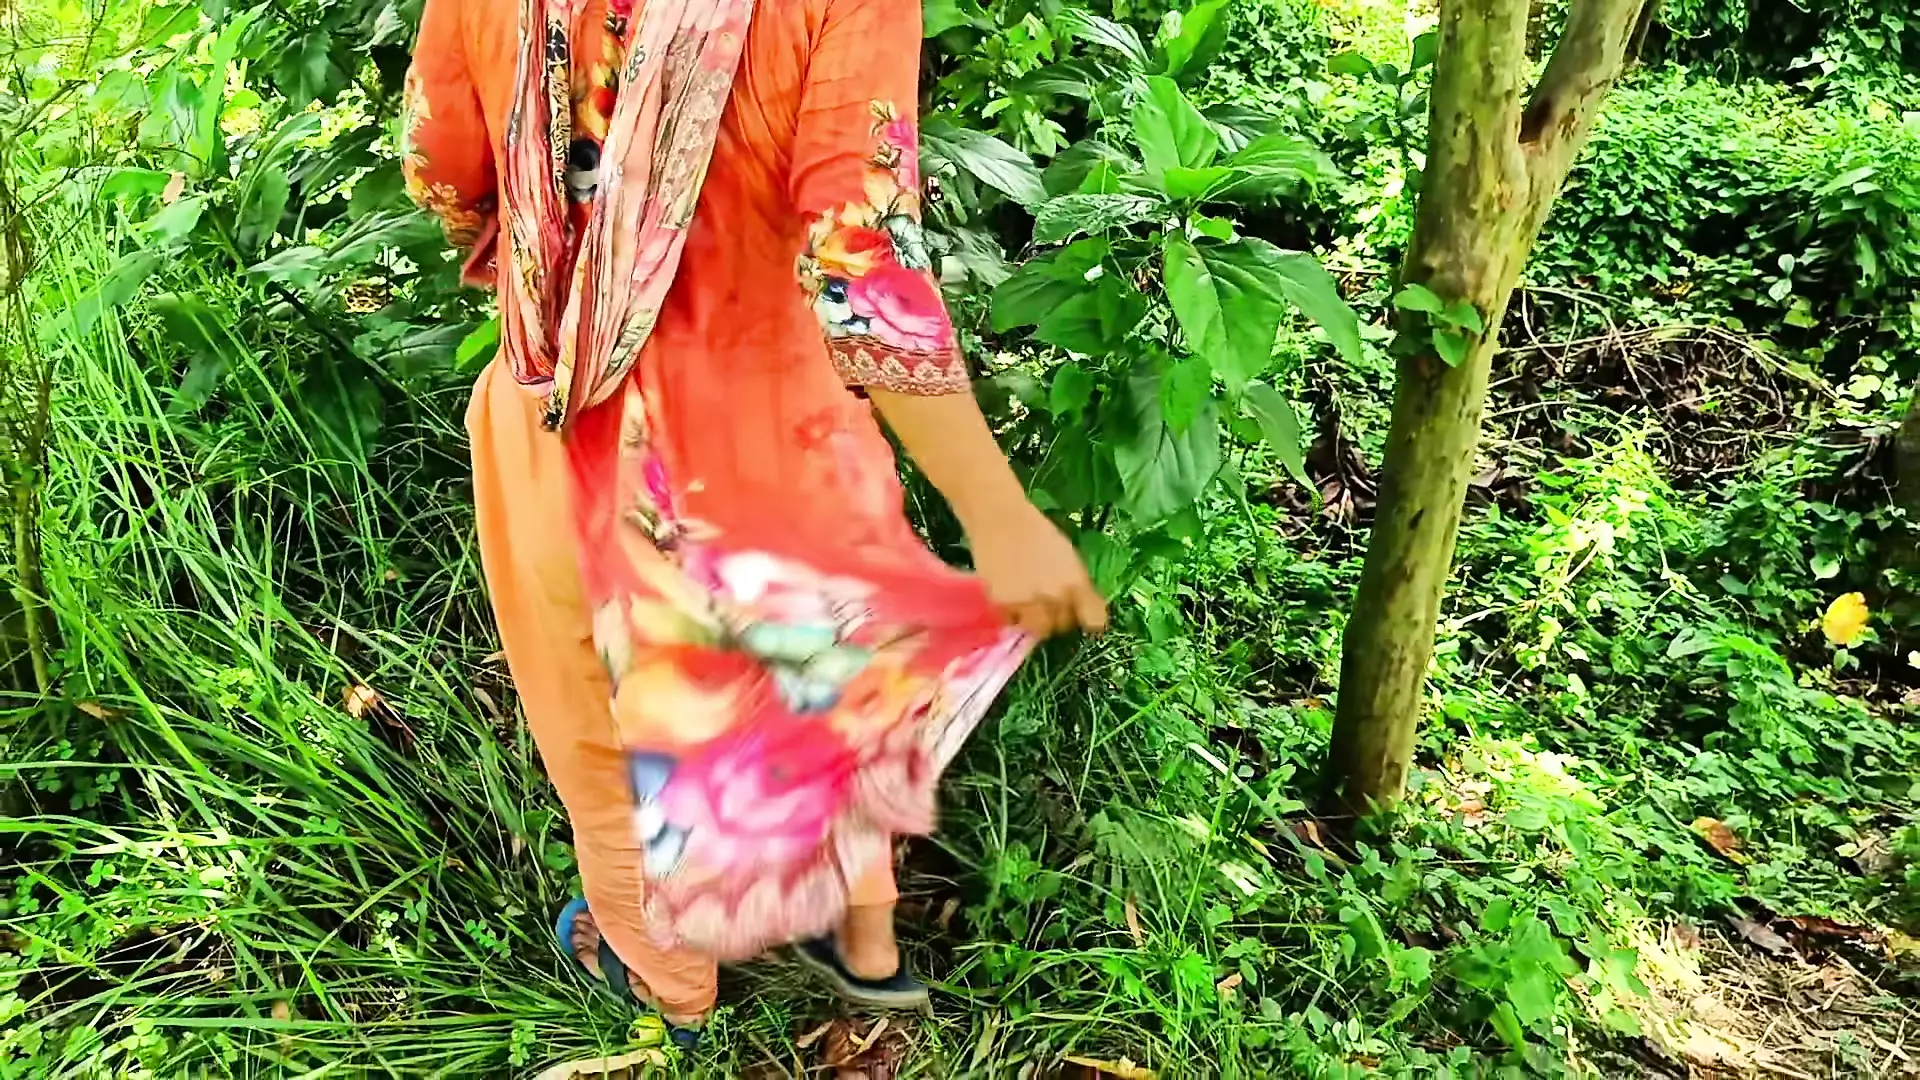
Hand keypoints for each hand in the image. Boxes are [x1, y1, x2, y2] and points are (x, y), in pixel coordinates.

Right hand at [966, 502, 1107, 638]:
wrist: (1000, 519)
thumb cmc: (1037, 533)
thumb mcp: (1068, 556)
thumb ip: (1078, 584)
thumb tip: (1080, 608)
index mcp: (1077, 583)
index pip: (1095, 620)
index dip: (1089, 619)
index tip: (1082, 615)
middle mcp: (1056, 597)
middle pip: (1063, 626)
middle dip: (1057, 616)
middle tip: (1047, 602)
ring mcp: (1029, 603)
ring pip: (1037, 629)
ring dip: (1035, 621)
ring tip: (1027, 604)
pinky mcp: (1003, 606)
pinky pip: (1012, 622)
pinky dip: (1011, 614)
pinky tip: (1010, 596)